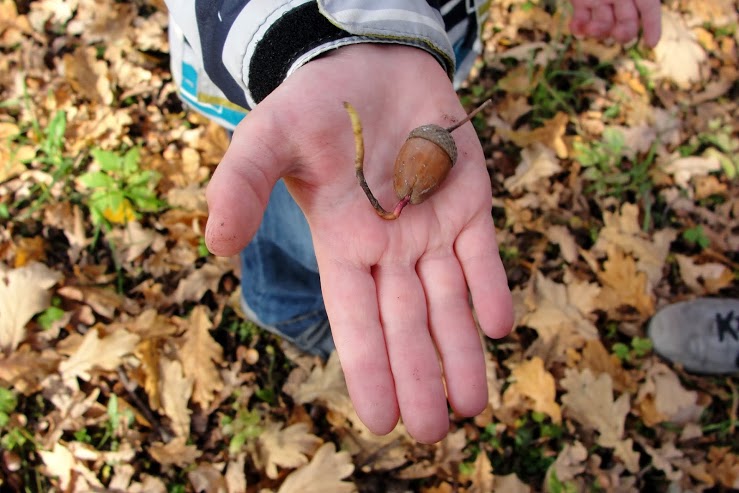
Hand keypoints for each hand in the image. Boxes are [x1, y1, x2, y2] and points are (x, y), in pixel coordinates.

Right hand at [204, 44, 512, 442]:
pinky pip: (483, 253)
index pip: (355, 319)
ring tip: (474, 404)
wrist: (369, 63)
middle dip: (420, 377)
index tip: (380, 421)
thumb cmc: (314, 104)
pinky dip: (491, 288)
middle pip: (407, 324)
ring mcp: (433, 228)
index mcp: (342, 244)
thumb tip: (215, 244)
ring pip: (449, 301)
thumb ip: (240, 186)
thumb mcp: (267, 137)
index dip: (368, 368)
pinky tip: (499, 326)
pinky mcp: (470, 201)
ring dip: (463, 350)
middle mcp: (389, 249)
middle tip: (433, 433)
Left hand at [570, 0, 661, 46]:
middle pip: (626, 22)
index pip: (649, 7)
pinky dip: (578, 28)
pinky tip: (575, 28)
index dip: (652, 25)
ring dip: (598, 31)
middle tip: (618, 35)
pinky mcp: (580, 1)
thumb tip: (627, 24)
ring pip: (603, 25)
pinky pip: (581, 20)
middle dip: (623, 32)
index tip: (651, 44)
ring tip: (590, 29)